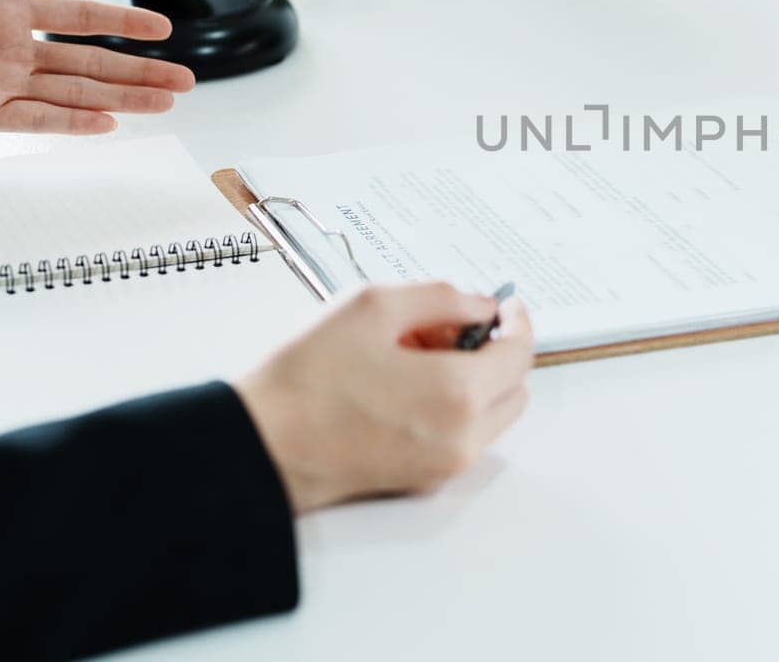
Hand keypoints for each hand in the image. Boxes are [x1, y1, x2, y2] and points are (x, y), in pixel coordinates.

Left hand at [0, 0, 194, 135]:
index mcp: (6, 11)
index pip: (80, 18)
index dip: (123, 22)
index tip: (162, 28)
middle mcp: (13, 51)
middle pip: (93, 63)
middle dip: (142, 71)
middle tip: (184, 79)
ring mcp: (2, 85)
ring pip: (77, 95)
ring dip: (124, 99)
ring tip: (164, 103)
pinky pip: (38, 120)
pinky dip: (73, 123)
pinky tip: (110, 123)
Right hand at [235, 282, 533, 513]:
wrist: (258, 445)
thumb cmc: (306, 379)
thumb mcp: (374, 305)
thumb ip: (442, 297)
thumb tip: (478, 306)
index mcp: (458, 393)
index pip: (519, 351)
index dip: (515, 319)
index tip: (504, 304)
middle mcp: (462, 437)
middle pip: (513, 387)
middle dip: (490, 351)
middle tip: (442, 325)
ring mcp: (444, 465)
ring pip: (490, 413)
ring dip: (471, 379)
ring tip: (410, 352)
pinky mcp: (422, 480)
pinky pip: (462, 435)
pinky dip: (451, 406)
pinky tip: (400, 382)